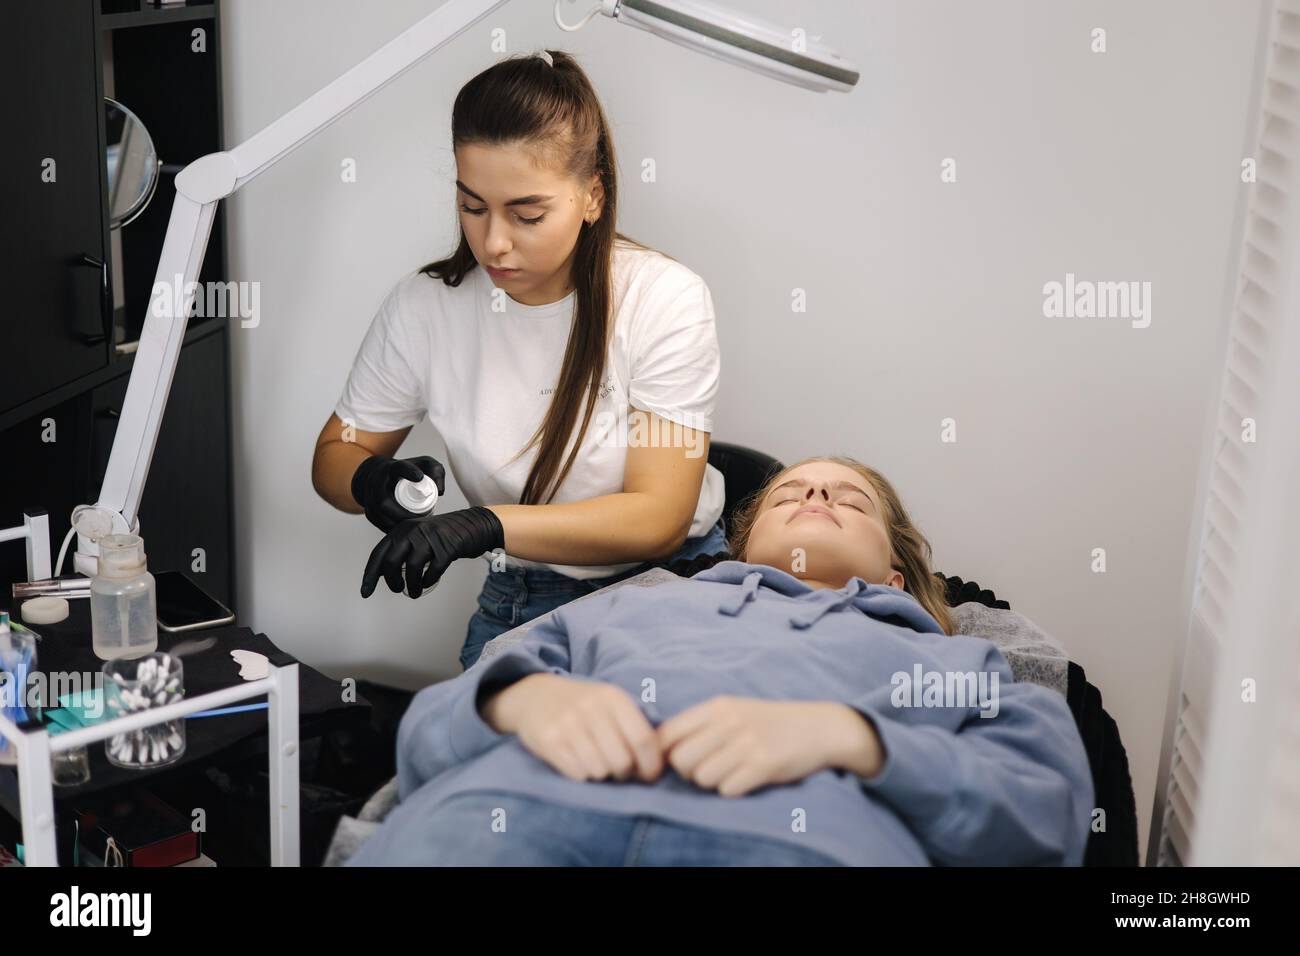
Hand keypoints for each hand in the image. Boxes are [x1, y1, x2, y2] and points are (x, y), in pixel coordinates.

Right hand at [350, 454, 445, 532]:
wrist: (378, 477)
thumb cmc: (405, 472)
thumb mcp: (422, 465)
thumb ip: (435, 470)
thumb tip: (439, 491)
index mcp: (391, 469)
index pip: (398, 468)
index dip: (408, 471)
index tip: (419, 477)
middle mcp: (376, 483)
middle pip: (385, 502)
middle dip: (404, 514)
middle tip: (422, 520)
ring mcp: (370, 499)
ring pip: (382, 517)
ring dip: (400, 525)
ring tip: (417, 528)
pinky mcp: (369, 513)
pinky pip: (382, 525)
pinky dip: (395, 530)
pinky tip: (408, 533)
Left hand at [360, 506, 503, 598]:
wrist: (472, 525)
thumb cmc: (442, 535)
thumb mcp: (417, 536)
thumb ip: (401, 549)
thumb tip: (382, 572)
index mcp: (401, 529)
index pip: (379, 554)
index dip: (370, 575)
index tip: (365, 592)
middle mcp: (413, 531)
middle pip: (392, 562)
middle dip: (392, 581)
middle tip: (398, 589)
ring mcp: (430, 538)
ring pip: (412, 568)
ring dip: (411, 586)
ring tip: (414, 592)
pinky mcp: (447, 548)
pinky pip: (433, 570)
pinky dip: (428, 581)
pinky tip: (428, 583)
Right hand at [484, 674, 663, 783]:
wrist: (535, 695)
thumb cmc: (582, 707)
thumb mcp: (610, 704)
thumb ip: (633, 728)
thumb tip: (655, 768)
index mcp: (613, 697)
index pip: (643, 739)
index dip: (651, 764)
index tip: (649, 776)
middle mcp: (591, 707)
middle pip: (622, 760)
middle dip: (623, 773)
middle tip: (617, 770)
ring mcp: (568, 723)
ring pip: (599, 770)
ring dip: (600, 774)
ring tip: (594, 762)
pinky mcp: (548, 740)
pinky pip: (576, 773)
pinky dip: (580, 775)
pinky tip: (576, 762)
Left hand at [656, 697, 869, 796]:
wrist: (818, 727)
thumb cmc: (768, 722)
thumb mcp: (733, 710)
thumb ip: (700, 724)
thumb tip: (661, 748)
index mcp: (717, 706)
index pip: (668, 733)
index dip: (665, 754)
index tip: (677, 761)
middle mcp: (729, 721)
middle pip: (680, 760)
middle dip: (689, 772)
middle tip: (707, 770)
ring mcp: (747, 743)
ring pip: (702, 778)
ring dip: (712, 783)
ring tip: (730, 773)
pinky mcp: (763, 765)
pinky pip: (727, 790)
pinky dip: (733, 790)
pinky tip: (746, 779)